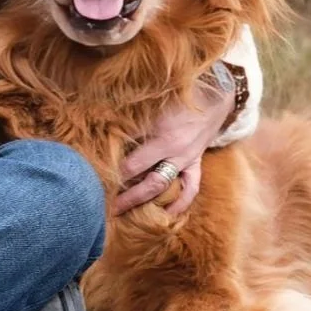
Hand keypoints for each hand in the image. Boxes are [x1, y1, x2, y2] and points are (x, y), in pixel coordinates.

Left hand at [113, 83, 232, 216]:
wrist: (212, 95)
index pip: (134, 163)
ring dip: (148, 202)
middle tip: (107, 208)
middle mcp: (177, 153)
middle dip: (128, 198)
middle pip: (150, 182)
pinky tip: (166, 215)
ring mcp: (188, 160)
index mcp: (164, 138)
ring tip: (128, 215)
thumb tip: (101, 131)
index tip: (98, 183)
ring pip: (168, 188)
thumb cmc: (174, 97)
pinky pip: (191, 189)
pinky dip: (180, 204)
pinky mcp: (196, 163)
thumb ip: (129, 121)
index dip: (115, 174)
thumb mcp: (151, 106)